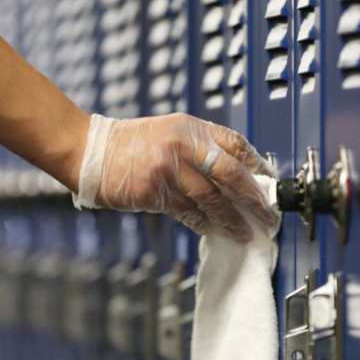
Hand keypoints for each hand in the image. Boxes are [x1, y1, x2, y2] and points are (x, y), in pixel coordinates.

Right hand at [73, 113, 278, 241]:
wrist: (89, 151)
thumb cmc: (129, 145)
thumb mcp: (169, 133)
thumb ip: (199, 149)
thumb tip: (233, 176)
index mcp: (191, 127)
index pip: (236, 144)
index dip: (258, 165)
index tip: (270, 183)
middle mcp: (183, 144)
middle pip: (232, 173)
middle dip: (255, 198)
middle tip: (269, 215)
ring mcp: (168, 168)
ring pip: (212, 198)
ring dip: (232, 219)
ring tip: (246, 232)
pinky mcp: (154, 191)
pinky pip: (188, 212)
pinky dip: (204, 223)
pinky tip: (214, 231)